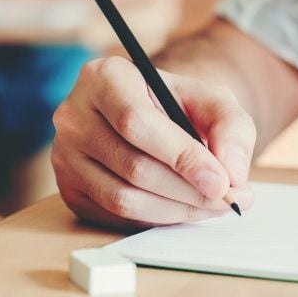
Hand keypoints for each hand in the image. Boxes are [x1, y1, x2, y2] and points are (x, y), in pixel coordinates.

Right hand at [52, 56, 255, 228]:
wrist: (148, 116)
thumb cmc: (177, 105)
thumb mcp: (211, 99)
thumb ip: (231, 126)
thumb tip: (232, 173)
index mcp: (104, 77)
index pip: (136, 122)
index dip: (182, 157)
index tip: (222, 183)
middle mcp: (73, 114)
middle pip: (132, 166)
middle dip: (187, 191)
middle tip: (227, 200)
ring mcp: (65, 154)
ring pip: (122, 198)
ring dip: (175, 211)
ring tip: (211, 206)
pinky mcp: (69, 187)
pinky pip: (113, 216)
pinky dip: (155, 219)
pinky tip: (180, 207)